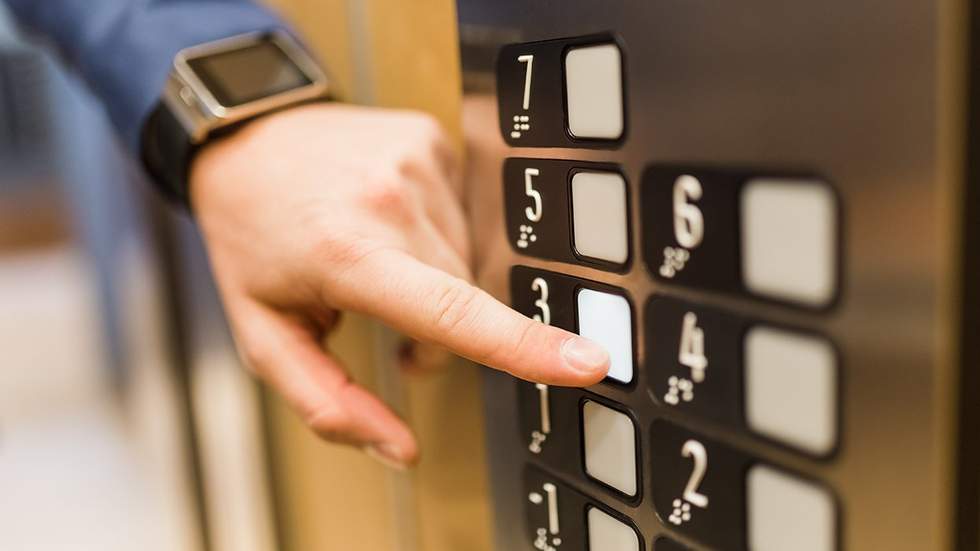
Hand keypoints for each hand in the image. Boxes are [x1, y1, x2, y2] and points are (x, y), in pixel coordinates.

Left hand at [190, 103, 609, 467]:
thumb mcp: (265, 334)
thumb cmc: (251, 239)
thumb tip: (399, 450)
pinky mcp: (434, 140)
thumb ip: (326, 402)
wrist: (245, 141)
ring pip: (467, 259)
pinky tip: (396, 221)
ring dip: (438, 276)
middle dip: (436, 325)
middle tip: (384, 315)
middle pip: (464, 297)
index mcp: (346, 254)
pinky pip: (464, 214)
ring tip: (382, 259)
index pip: (451, 311)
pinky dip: (438, 234)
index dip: (523, 345)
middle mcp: (391, 200)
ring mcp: (418, 162)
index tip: (585, 363)